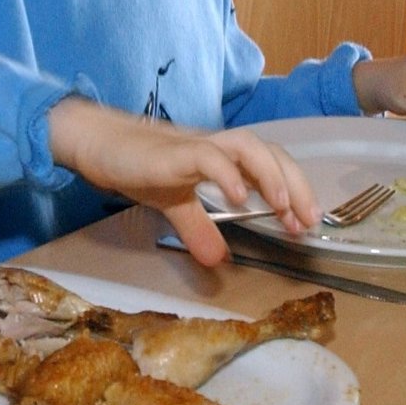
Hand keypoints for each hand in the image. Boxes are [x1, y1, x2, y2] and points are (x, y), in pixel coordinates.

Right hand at [49, 98, 315, 264]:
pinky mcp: (175, 151)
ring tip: (282, 206)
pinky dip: (228, 174)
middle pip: (270, 154)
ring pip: (247, 147)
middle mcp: (217, 146)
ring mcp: (198, 146)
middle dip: (294, 185)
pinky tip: (239, 198)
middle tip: (306, 221)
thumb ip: (199, 229)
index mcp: (223, 158)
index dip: (294, 190)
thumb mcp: (175, 205)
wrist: (99, 143)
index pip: (271, 166)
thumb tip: (217, 261)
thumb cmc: (139, 166)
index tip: (305, 224)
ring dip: (270, 175)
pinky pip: (208, 156)